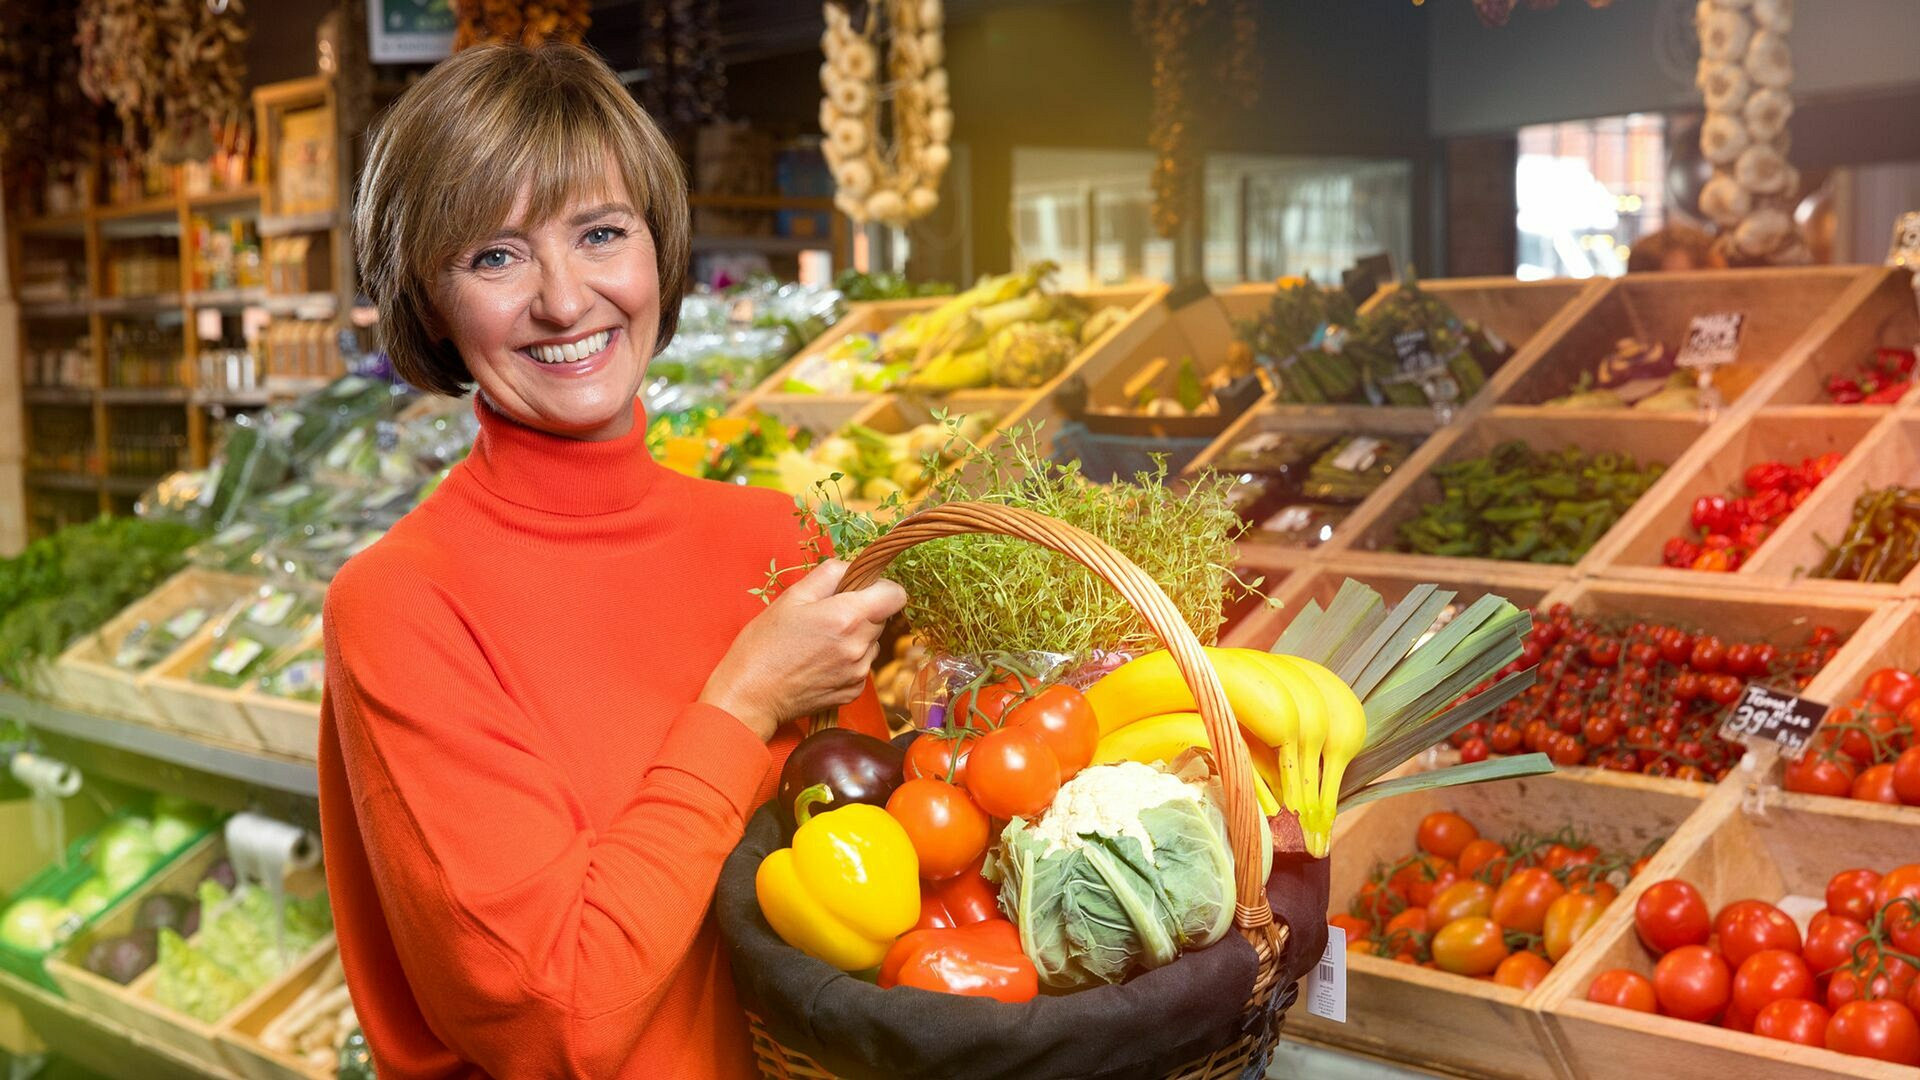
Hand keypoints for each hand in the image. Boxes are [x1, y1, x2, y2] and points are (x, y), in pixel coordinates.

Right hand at [701, 560, 906, 741]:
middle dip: (862, 610)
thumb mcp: (792, 597)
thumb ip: (829, 574)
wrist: (750, 696)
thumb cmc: (764, 644)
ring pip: (872, 642)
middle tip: (827, 615)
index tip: (860, 588)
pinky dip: (848, 660)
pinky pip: (862, 666)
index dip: (880, 586)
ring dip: (856, 637)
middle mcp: (859, 646)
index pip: (895, 594)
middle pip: (882, 617)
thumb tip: (853, 568)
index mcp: (846, 617)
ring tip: (820, 641)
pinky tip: (819, 661)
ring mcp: (858, 673)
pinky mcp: (853, 692)